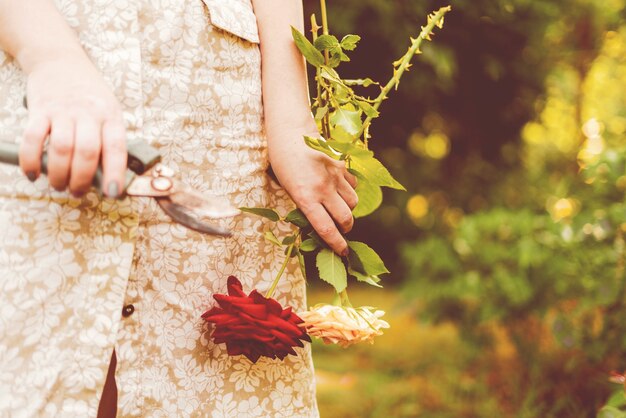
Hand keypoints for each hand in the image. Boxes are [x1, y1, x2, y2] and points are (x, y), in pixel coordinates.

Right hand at [19, 53, 126, 196]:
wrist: (60, 60)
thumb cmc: (89, 94)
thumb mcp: (108, 111)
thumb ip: (107, 140)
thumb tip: (106, 178)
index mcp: (111, 116)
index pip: (117, 148)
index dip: (115, 173)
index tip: (113, 193)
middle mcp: (89, 113)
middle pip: (86, 151)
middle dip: (81, 179)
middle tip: (76, 192)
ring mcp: (63, 110)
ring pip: (61, 148)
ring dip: (58, 173)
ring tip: (57, 184)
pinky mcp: (39, 109)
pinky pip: (33, 138)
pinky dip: (31, 160)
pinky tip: (33, 173)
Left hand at [268, 129, 357, 255]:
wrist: (290, 130)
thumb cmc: (281, 160)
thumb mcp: (286, 187)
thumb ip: (303, 203)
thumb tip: (316, 221)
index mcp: (305, 197)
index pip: (326, 229)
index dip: (336, 244)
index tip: (342, 252)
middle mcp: (323, 188)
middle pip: (346, 219)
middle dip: (345, 228)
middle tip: (340, 229)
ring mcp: (336, 176)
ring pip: (353, 202)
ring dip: (348, 210)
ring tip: (338, 208)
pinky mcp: (342, 165)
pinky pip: (353, 185)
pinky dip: (349, 191)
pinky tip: (339, 188)